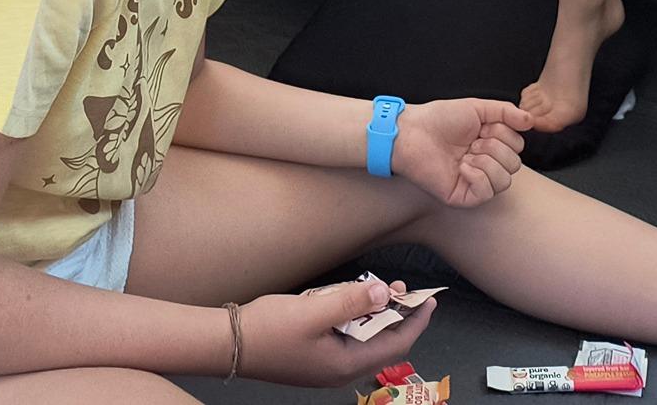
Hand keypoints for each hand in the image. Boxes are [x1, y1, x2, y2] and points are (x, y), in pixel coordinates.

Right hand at [236, 279, 437, 386]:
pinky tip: (348, 298)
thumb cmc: (267, 331)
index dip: (416, 321)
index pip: (395, 344)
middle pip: (381, 342)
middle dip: (396, 314)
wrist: (227, 344)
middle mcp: (339, 370)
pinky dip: (353, 317)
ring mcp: (326, 364)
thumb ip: (351, 302)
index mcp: (345, 365)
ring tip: (379, 287)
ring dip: (373, 313)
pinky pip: (345, 336)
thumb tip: (385, 294)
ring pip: (363, 337)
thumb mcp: (313, 311)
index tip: (429, 300)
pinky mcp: (314, 355)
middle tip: (405, 287)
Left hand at [392, 97, 528, 207]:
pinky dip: (477, 176)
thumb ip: (506, 112)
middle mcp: (486, 165)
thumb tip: (531, 120)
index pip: (518, 146)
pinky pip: (486, 192)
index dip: (503, 134)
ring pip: (504, 181)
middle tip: (472, 141)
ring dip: (487, 161)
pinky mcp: (463, 196)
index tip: (481, 128)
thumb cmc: (440, 119)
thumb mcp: (477, 108)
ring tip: (467, 154)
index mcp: (490, 145)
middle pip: (515, 164)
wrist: (413, 133)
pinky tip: (462, 166)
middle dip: (495, 147)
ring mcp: (475, 182)